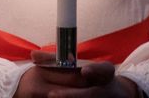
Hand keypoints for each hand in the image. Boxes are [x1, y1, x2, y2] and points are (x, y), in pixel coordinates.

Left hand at [14, 53, 139, 96]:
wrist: (115, 94)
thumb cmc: (90, 77)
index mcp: (106, 73)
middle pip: (94, 93)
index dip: (96, 70)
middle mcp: (111, 88)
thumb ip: (58, 61)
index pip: (105, 70)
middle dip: (73, 94)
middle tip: (52, 94)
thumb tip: (33, 55)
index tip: (85, 71)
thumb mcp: (81, 66)